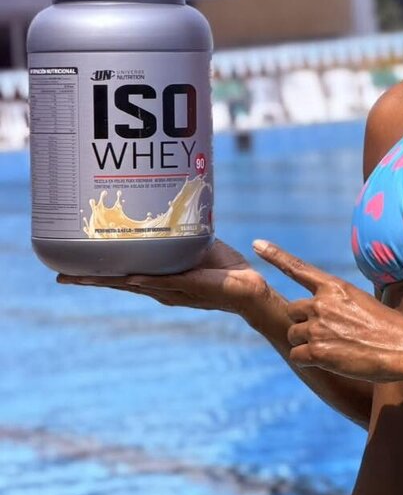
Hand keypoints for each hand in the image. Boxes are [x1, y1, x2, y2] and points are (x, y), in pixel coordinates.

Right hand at [56, 238, 267, 315]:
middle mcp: (161, 289)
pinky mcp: (190, 286)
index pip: (122, 276)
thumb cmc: (224, 268)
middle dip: (90, 279)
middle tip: (60, 275)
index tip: (71, 269)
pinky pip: (163, 282)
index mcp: (159, 281)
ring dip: (107, 280)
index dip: (98, 273)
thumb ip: (178, 234)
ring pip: (133, 285)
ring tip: (79, 277)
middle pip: (118, 283)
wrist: (249, 286)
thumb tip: (167, 205)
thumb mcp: (195, 245)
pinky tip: (125, 276)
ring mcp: (173, 290)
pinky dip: (145, 279)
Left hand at [252, 239, 402, 382]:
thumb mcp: (361, 303)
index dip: (275, 255)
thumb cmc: (389, 328)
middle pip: (293, 311)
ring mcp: (318, 327)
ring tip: (336, 348)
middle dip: (304, 323)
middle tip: (331, 335)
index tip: (256, 244)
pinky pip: (297, 355)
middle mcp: (322, 303)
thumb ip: (335, 304)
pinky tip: (332, 361)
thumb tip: (319, 314)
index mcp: (334, 286)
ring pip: (293, 335)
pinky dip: (310, 360)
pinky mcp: (318, 351)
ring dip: (307, 343)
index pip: (298, 268)